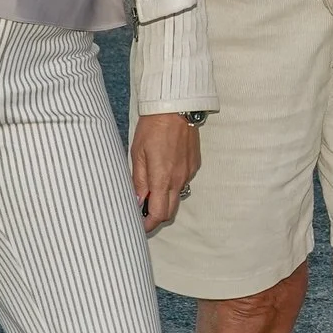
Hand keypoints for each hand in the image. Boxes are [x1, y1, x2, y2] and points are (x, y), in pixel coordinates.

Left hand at [132, 112, 200, 231]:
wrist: (176, 108)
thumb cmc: (152, 128)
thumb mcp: (137, 154)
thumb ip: (138, 180)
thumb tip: (137, 201)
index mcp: (163, 179)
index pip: (158, 214)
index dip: (148, 224)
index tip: (139, 225)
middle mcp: (179, 179)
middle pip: (170, 211)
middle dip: (156, 215)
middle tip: (142, 210)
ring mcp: (189, 172)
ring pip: (177, 196)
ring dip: (165, 199)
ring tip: (150, 187)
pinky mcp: (195, 164)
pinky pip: (183, 182)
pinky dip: (172, 184)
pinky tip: (163, 170)